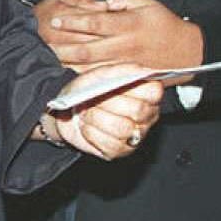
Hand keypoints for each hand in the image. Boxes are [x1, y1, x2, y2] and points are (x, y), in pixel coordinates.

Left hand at [44, 0, 202, 81]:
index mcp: (128, 25)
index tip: (55, 20)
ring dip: (68, 63)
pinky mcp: (125, 76)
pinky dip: (83, 76)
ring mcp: (124, 64)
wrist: (187, 52)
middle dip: (63, 47)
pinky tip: (67, 73)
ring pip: (90, 66)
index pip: (95, 22)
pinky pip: (100, 77)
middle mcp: (124, 46)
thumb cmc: (165, 24)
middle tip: (44, 43)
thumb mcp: (147, 3)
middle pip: (87, 48)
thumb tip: (103, 2)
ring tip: (49, 59)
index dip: (73, 21)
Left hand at [47, 62, 163, 159]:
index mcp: (146, 93)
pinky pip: (109, 144)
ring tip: (86, 112)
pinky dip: (92, 133)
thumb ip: (121, 70)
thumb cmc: (89, 91)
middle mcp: (146, 116)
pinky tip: (86, 126)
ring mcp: (134, 135)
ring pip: (123, 129)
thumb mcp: (101, 74)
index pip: (153, 91)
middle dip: (109, 103)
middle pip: (138, 110)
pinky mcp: (119, 151)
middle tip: (92, 99)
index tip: (113, 85)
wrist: (67, 111)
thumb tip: (140, 71)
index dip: (133, 88)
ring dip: (97, 118)